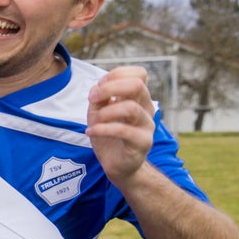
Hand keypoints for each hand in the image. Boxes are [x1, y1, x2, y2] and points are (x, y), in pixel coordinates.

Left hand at [86, 66, 155, 185]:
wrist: (117, 165)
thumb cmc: (109, 136)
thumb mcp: (98, 113)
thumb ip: (99, 98)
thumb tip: (97, 86)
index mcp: (138, 98)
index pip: (139, 74)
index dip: (117, 74)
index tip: (99, 86)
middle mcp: (146, 108)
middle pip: (137, 85)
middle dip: (109, 88)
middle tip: (92, 99)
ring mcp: (147, 125)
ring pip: (131, 107)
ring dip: (105, 112)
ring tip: (93, 121)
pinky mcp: (143, 142)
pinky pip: (124, 130)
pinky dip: (102, 129)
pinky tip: (91, 132)